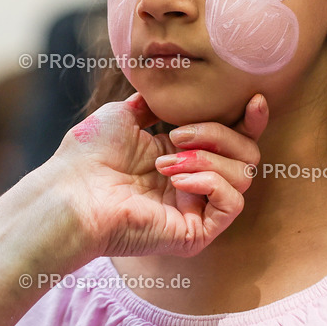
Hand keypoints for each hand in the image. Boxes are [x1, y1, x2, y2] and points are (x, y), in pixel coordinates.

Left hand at [45, 92, 267, 260]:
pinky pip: (232, 203)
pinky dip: (210, 182)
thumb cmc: (87, 154)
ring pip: (243, 175)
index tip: (254, 99)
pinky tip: (177, 179)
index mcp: (180, 156)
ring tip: (165, 161)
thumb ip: (155, 105)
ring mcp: (196, 209)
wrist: (72, 189)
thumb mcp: (125, 115)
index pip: (233, 138)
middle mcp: (193, 183)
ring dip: (207, 157)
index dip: (249, 120)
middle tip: (178, 134)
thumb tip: (172, 92)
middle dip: (219, 133)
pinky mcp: (196, 233)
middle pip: (246, 153)